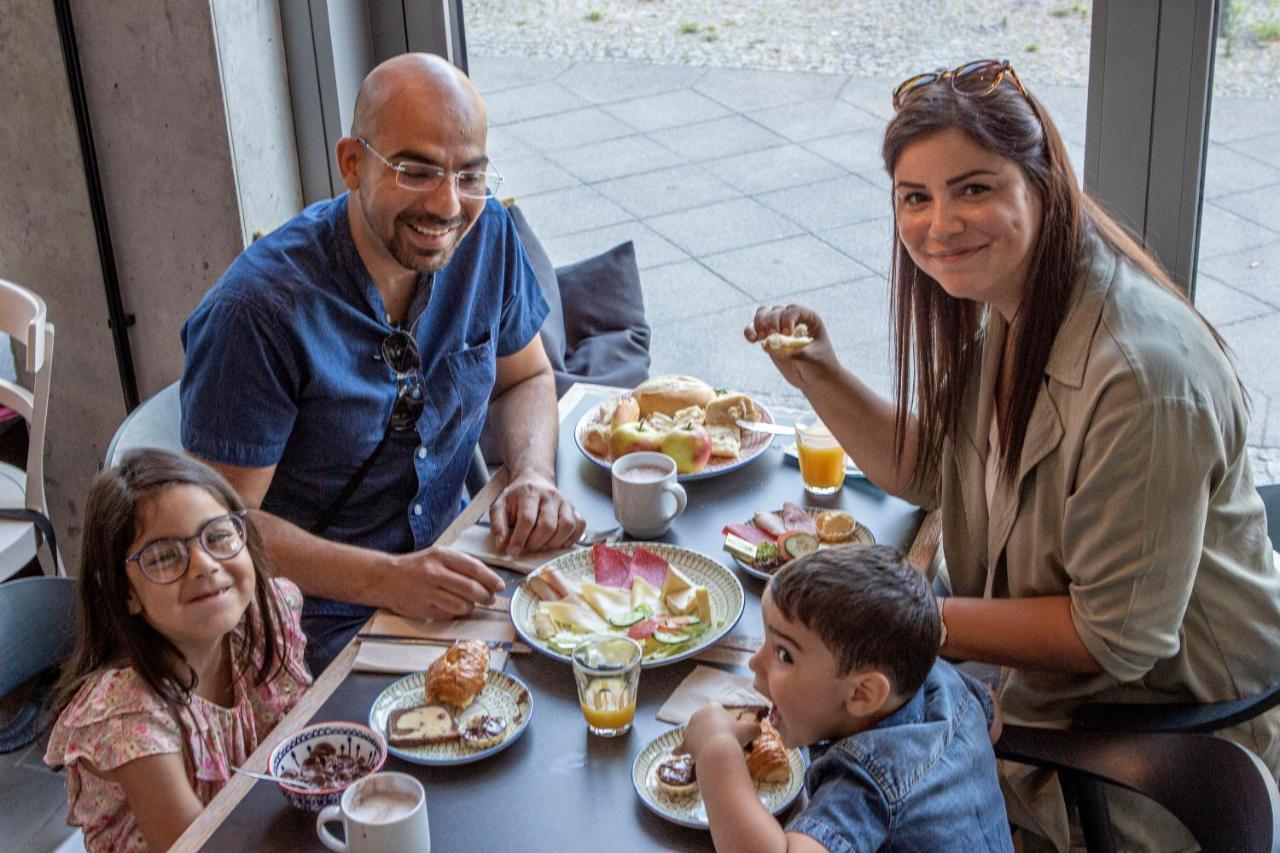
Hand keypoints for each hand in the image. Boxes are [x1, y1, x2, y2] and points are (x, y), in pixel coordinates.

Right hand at [387, 546, 505, 619]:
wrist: (385, 578)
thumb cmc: (417, 566)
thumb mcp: (438, 555)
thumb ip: (461, 565)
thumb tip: (488, 579)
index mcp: (441, 556)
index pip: (474, 568)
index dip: (491, 579)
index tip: (500, 586)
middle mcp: (434, 573)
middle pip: (471, 589)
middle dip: (486, 596)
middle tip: (490, 598)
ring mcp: (427, 593)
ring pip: (462, 605)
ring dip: (471, 607)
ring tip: (470, 603)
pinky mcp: (422, 610)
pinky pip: (449, 615)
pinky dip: (456, 613)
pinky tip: (452, 607)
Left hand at [488, 470, 584, 555]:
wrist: (534, 481)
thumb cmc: (516, 498)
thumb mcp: (499, 506)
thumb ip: (497, 525)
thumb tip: (503, 546)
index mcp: (529, 493)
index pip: (527, 519)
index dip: (520, 539)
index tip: (513, 551)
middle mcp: (550, 495)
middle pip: (548, 525)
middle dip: (536, 543)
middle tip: (527, 547)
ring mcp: (565, 502)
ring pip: (567, 526)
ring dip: (554, 542)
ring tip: (543, 545)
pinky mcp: (574, 508)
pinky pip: (580, 525)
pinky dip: (572, 538)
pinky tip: (559, 542)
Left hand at [676, 704, 760, 761]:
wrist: (719, 750)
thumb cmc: (734, 736)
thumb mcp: (749, 730)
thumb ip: (755, 728)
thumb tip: (760, 730)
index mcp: (713, 708)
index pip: (717, 709)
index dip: (723, 719)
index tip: (728, 729)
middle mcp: (698, 714)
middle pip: (704, 721)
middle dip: (710, 729)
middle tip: (721, 740)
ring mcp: (690, 728)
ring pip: (693, 732)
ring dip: (697, 738)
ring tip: (706, 747)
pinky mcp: (685, 742)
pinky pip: (682, 746)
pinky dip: (680, 749)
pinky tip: (675, 753)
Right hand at [743, 304, 840, 390]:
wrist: (816, 380)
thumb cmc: (821, 366)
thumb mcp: (811, 358)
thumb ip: (794, 351)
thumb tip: (772, 345)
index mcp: (809, 319)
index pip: (793, 310)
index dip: (787, 318)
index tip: (787, 333)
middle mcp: (793, 319)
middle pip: (776, 311)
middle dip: (771, 321)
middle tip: (771, 335)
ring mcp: (780, 328)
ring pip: (763, 315)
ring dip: (758, 323)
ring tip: (760, 337)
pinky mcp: (769, 339)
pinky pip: (755, 330)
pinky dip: (750, 332)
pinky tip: (752, 340)